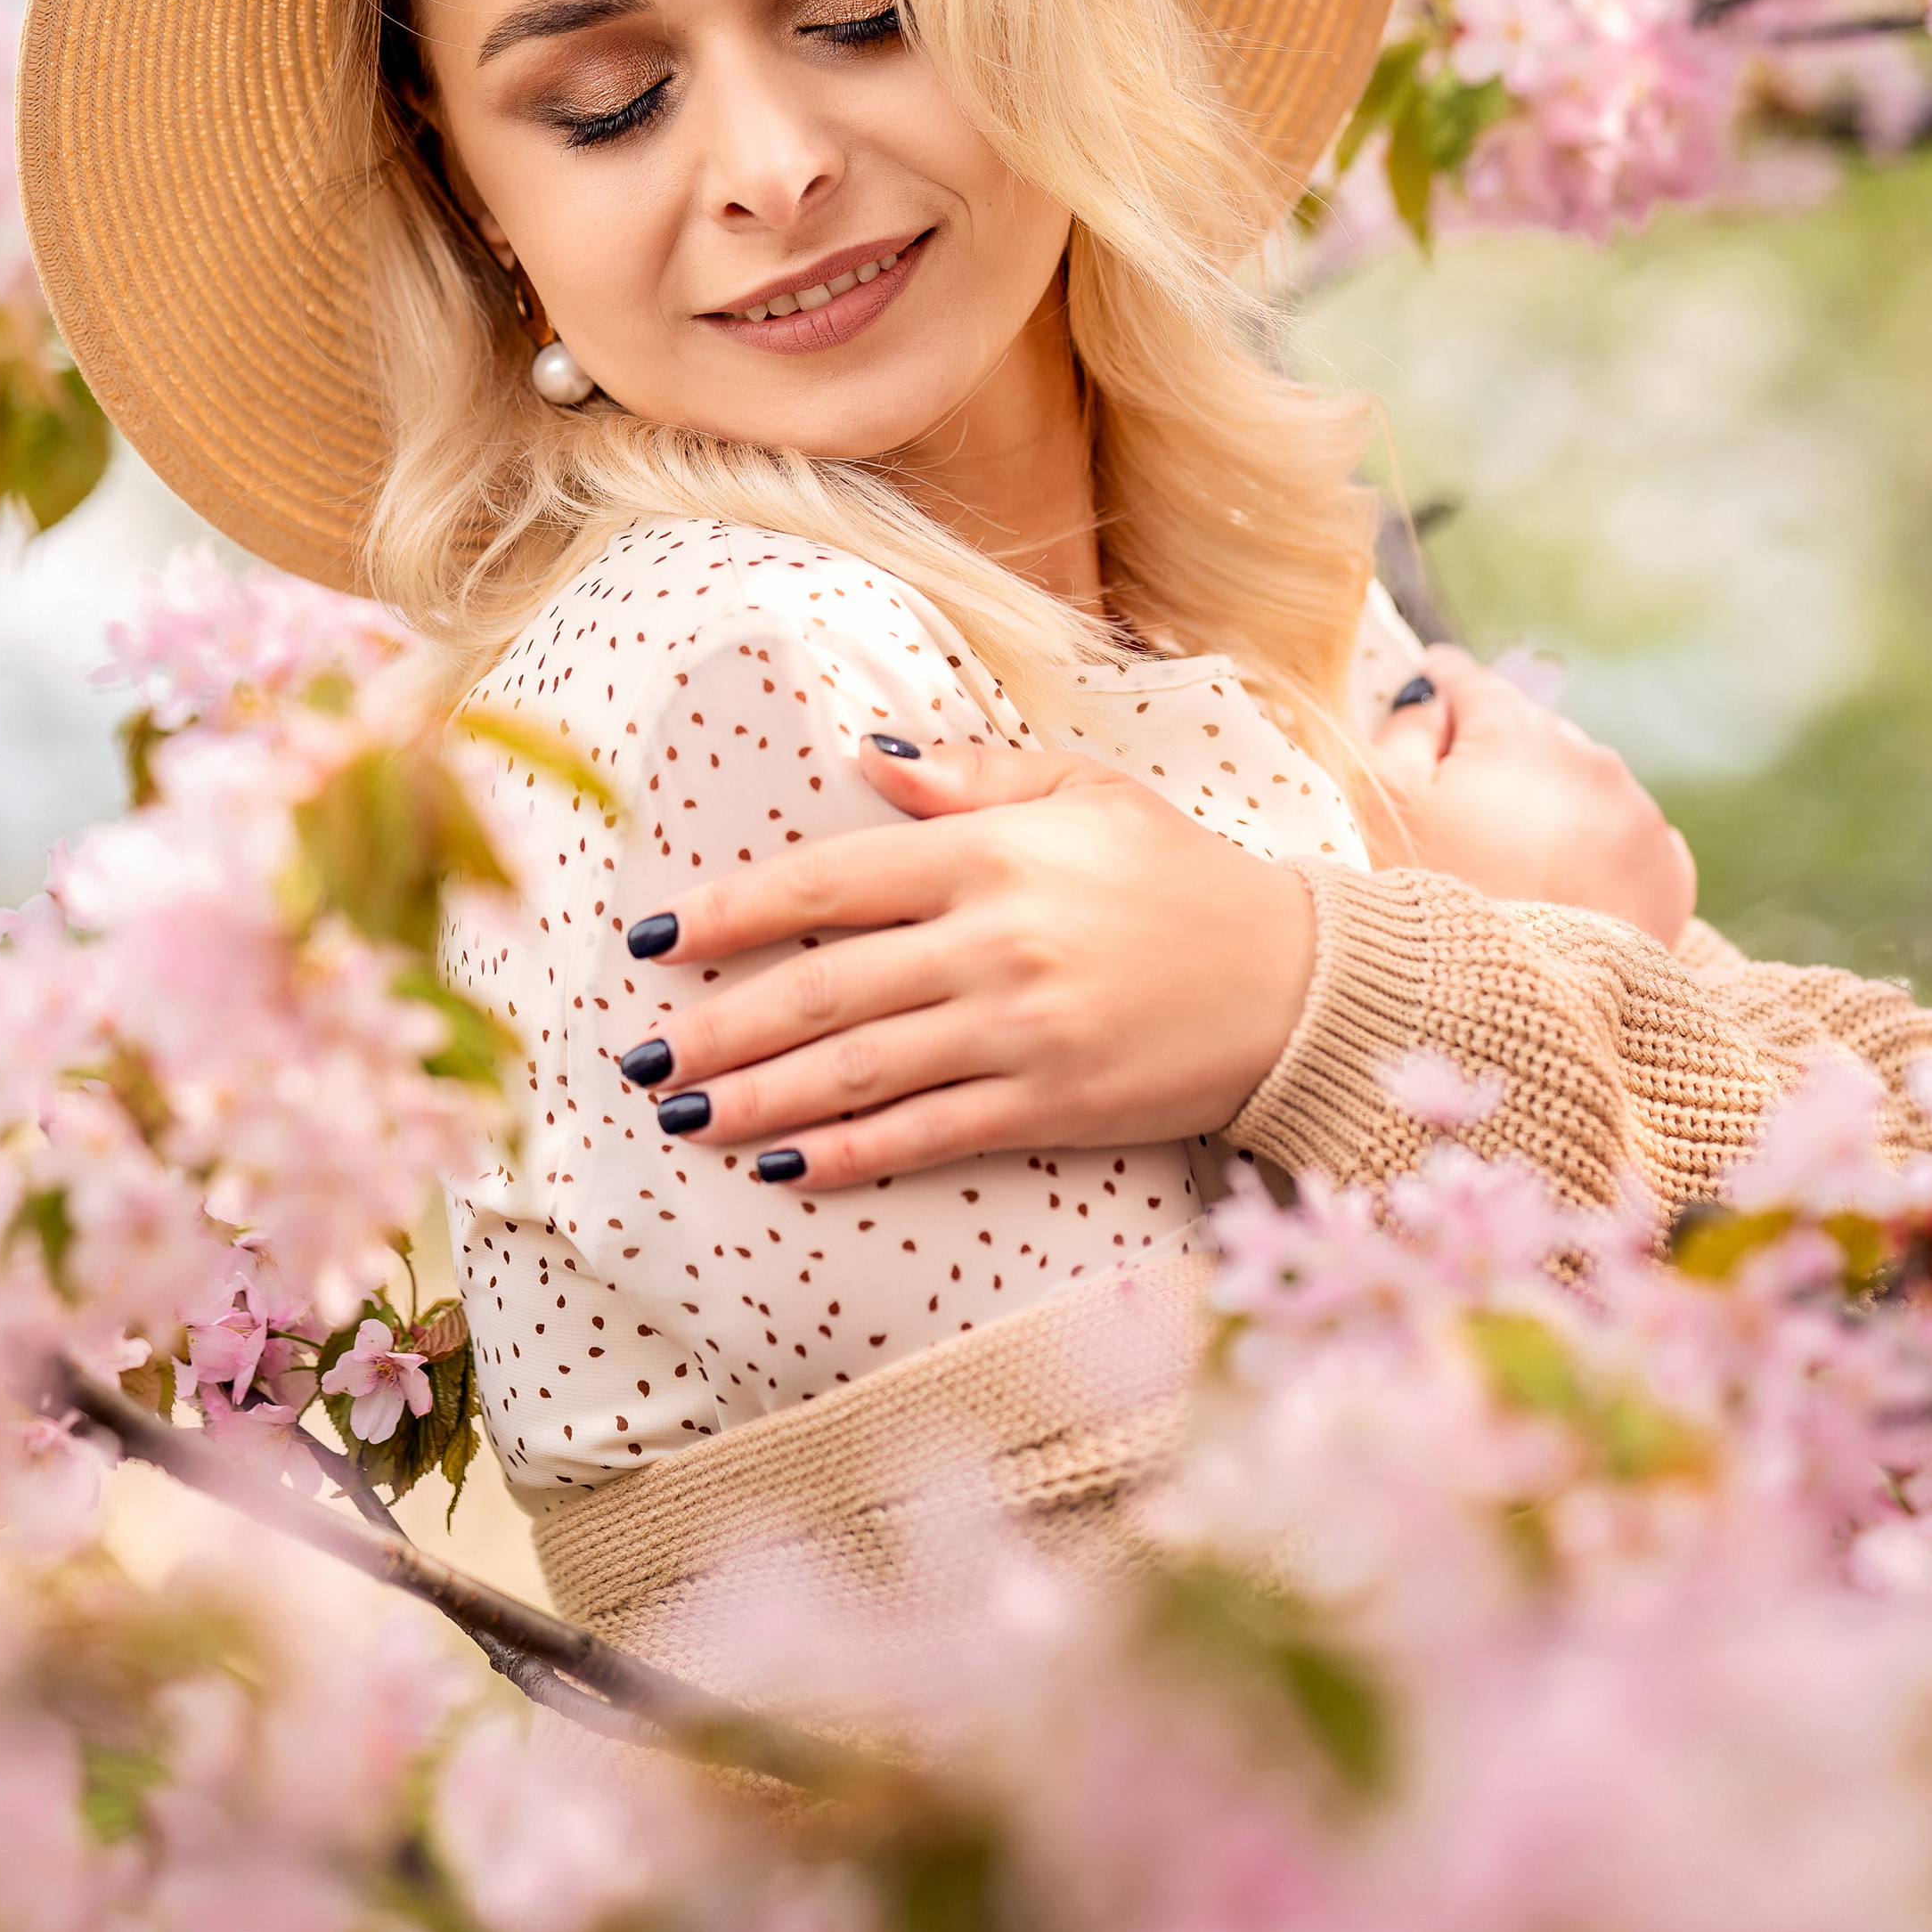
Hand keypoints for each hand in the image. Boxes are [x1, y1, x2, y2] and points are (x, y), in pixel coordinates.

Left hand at [619, 742, 1314, 1191]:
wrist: (1294, 980)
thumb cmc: (1181, 876)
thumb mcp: (1088, 791)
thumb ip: (975, 777)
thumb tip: (868, 763)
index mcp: (992, 854)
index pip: (828, 880)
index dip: (731, 910)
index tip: (653, 936)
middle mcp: (992, 942)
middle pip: (822, 988)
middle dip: (716, 1026)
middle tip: (638, 1054)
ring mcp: (1019, 1031)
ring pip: (856, 1071)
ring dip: (755, 1098)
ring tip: (679, 1116)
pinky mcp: (1049, 1105)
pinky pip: (926, 1135)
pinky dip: (847, 1153)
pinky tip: (782, 1168)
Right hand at [1365, 646, 1695, 947]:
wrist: (1509, 1019)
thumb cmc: (1431, 904)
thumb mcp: (1382, 806)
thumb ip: (1403, 729)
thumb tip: (1431, 695)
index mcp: (1517, 732)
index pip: (1466, 682)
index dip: (1432, 700)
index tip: (1417, 719)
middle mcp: (1591, 760)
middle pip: (1527, 735)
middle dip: (1493, 763)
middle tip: (1456, 828)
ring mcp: (1638, 816)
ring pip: (1579, 786)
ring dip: (1547, 809)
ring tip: (1508, 871)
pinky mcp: (1668, 873)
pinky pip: (1625, 837)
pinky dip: (1595, 853)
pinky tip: (1559, 890)